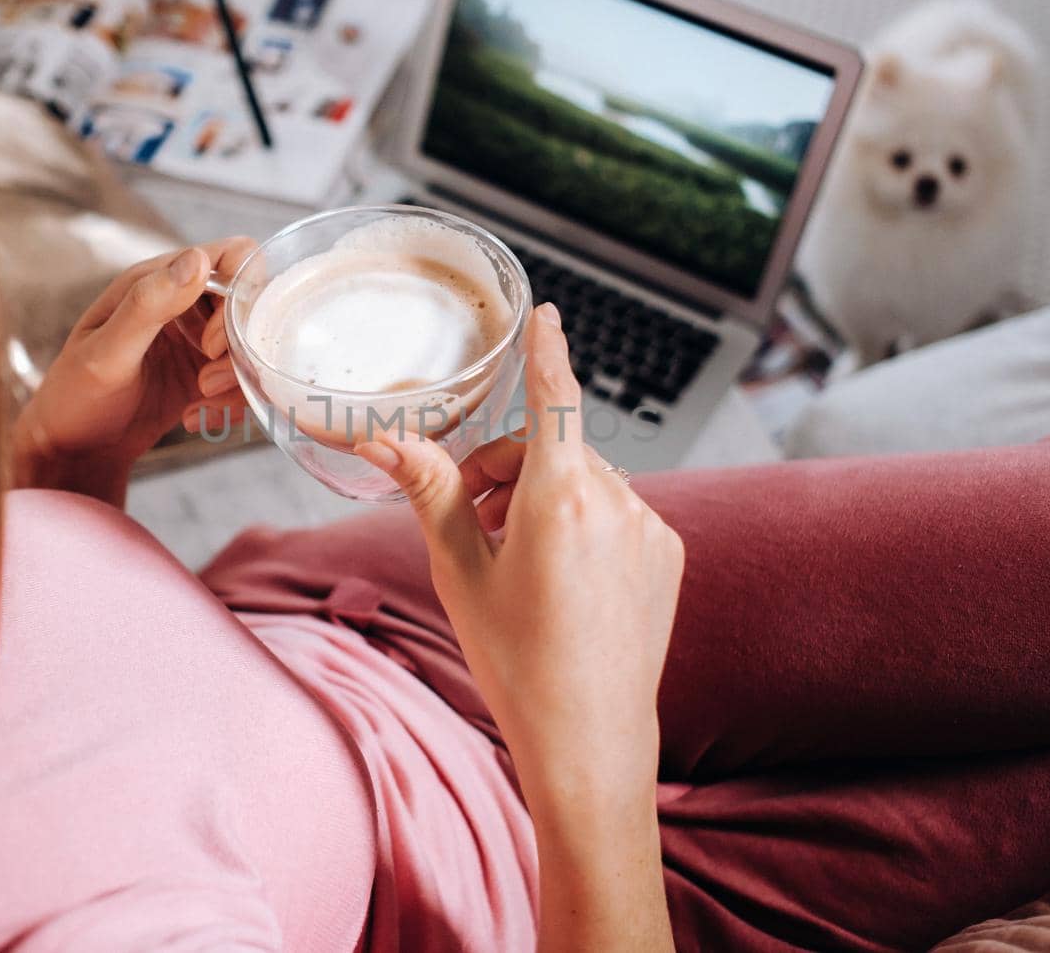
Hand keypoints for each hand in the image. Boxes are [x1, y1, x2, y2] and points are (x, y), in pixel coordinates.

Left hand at [11, 237, 256, 505]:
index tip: (212, 344)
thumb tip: (197, 259)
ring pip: (254, 344)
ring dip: (236, 379)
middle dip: (239, 347)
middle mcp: (185, 301)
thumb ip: (148, 305)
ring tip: (200, 401)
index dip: (240, 295)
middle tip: (205, 381)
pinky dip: (232, 403)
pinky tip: (197, 418)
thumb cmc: (76, 396)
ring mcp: (199, 337)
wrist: (74, 449)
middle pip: (252, 303)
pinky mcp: (208, 371)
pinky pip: (245, 378)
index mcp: (159, 279)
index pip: (233, 257)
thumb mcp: (107, 353)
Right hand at [356, 302, 680, 949]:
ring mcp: (651, 527)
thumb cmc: (515, 659)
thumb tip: (381, 439)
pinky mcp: (669, 553)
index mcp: (559, 498)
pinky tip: (563, 579)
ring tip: (513, 559)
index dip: (547, 351)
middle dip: (506, 471)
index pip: (553, 399)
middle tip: (471, 521)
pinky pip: (619, 512)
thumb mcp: (460, 571)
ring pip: (585, 481)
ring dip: (544, 498)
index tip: (547, 312)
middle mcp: (616, 500)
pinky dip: (586, 524)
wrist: (589, 738)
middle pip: (551, 449)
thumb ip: (430, 491)